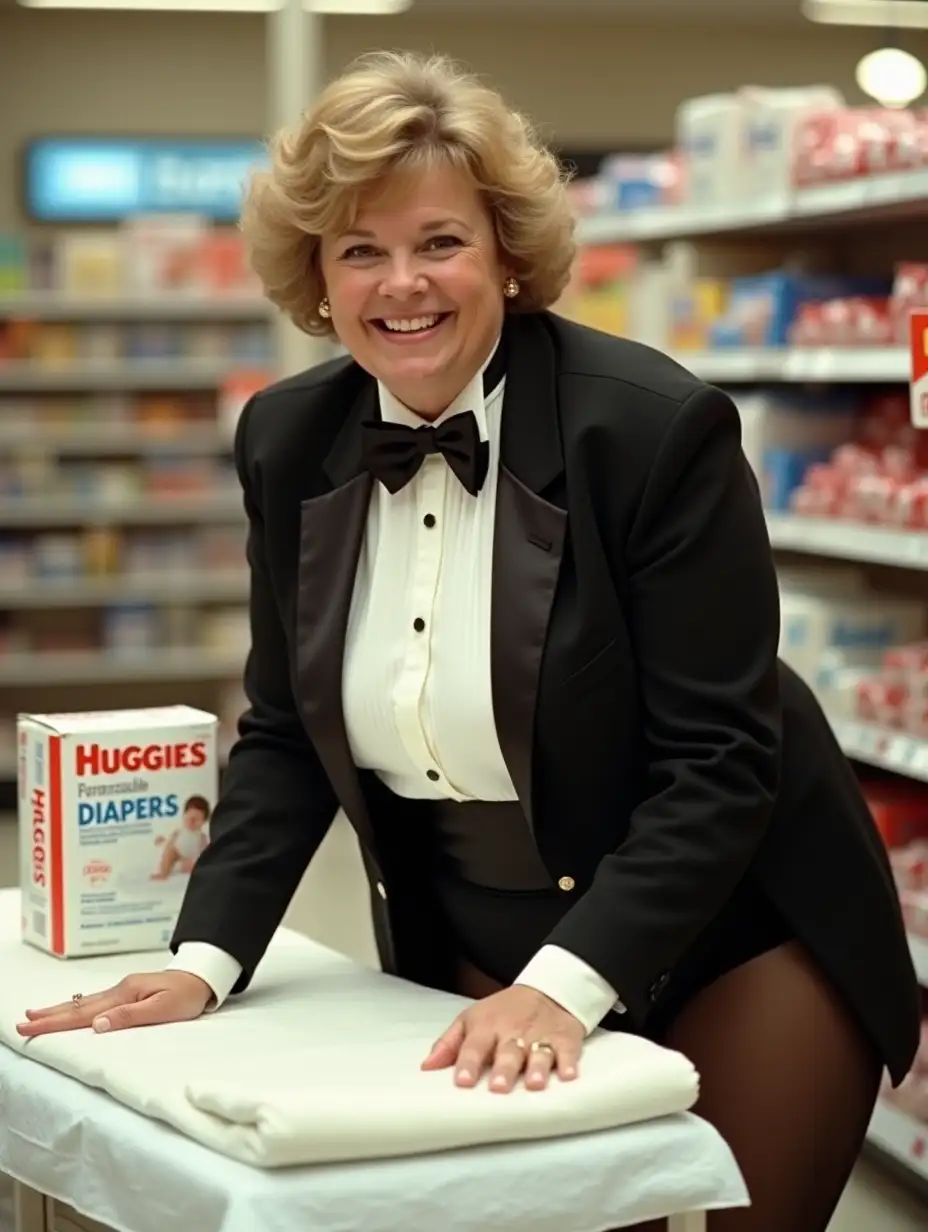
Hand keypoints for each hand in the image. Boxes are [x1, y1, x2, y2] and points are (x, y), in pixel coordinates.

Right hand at [17, 971, 212, 1038]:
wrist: (203, 977)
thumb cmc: (187, 995)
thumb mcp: (163, 1009)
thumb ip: (130, 1017)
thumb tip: (96, 1025)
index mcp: (125, 994)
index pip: (83, 1014)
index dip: (55, 1023)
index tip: (31, 1028)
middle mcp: (119, 990)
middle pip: (77, 1007)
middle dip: (49, 1016)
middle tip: (22, 1023)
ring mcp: (123, 990)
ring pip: (84, 1003)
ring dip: (59, 1010)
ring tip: (36, 1015)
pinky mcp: (128, 993)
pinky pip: (95, 1002)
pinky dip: (77, 1007)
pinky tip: (69, 1010)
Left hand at [421, 985, 583, 1092]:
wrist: (547, 989)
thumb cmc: (503, 1012)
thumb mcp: (471, 1019)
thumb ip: (449, 1044)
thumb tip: (426, 1068)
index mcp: (487, 1027)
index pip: (474, 1045)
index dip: (467, 1063)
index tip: (462, 1082)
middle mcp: (513, 1031)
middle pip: (508, 1052)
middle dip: (504, 1070)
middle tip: (499, 1088)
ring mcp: (540, 1035)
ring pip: (538, 1053)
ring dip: (537, 1068)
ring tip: (534, 1084)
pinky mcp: (564, 1038)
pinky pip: (567, 1051)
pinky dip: (569, 1063)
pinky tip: (568, 1075)